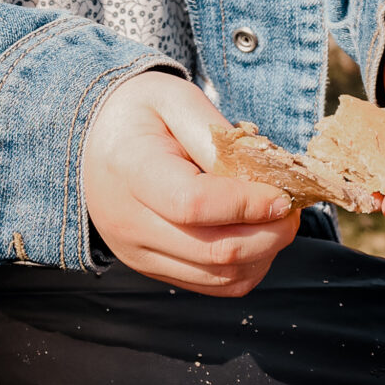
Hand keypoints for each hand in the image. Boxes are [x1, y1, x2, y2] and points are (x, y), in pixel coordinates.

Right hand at [84, 71, 300, 295]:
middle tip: (293, 210)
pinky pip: (210, 286)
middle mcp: (128, 222)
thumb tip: (262, 177)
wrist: (91, 139)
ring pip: (218, 278)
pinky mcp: (150, 269)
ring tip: (278, 223)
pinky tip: (256, 238)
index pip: (193, 204)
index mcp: (130, 169)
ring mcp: (137, 253)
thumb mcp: (175, 98)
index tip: (282, 194)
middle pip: (213, 251)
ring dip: (263, 256)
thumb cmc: (138, 113)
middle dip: (269, 235)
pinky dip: (245, 269)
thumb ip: (216, 135)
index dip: (247, 205)